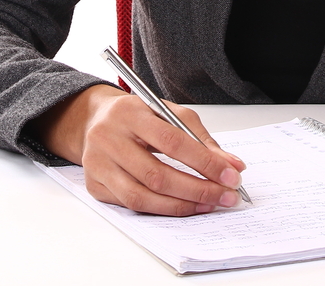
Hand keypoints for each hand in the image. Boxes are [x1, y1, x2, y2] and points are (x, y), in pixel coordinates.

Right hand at [31, 85, 246, 215]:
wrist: (93, 120)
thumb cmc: (136, 116)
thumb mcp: (168, 113)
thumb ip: (199, 138)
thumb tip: (231, 166)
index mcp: (130, 113)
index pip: (172, 141)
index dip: (204, 162)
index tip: (231, 175)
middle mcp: (109, 139)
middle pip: (157, 174)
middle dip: (198, 190)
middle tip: (226, 196)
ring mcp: (98, 164)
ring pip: (142, 197)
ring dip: (181, 206)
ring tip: (208, 205)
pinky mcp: (94, 186)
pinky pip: (131, 206)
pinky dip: (161, 210)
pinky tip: (183, 206)